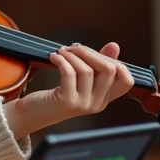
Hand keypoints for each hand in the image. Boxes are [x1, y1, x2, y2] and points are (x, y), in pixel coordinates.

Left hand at [3, 42, 134, 138]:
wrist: (32, 113)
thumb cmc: (57, 94)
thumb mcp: (80, 79)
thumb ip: (98, 63)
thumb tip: (114, 45)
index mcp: (105, 98)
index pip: (127, 81)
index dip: (116, 62)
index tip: (94, 52)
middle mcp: (98, 103)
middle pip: (109, 69)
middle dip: (90, 52)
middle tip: (73, 48)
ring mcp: (84, 104)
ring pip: (88, 70)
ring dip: (73, 55)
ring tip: (61, 52)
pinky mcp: (67, 101)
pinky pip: (70, 73)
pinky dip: (62, 60)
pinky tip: (54, 57)